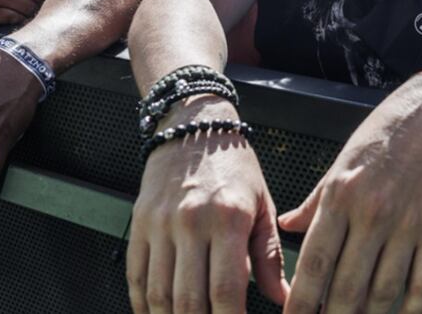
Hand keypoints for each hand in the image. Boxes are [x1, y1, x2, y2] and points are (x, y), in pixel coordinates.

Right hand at [127, 99, 288, 312]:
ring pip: (159, 295)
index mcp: (229, 218)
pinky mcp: (139, 224)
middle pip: (189, 300)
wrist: (195, 126)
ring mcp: (161, 225)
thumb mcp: (262, 205)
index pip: (227, 291)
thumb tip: (284, 297)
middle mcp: (191, 222)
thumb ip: (271, 256)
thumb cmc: (234, 165)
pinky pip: (136, 276)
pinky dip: (143, 305)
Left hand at [279, 76, 421, 313]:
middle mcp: (372, 213)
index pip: (314, 262)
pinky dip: (413, 308)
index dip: (301, 302)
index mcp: (341, 195)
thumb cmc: (386, 132)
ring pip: (384, 291)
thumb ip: (315, 201)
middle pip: (347, 287)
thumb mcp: (341, 161)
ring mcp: (408, 224)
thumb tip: (289, 227)